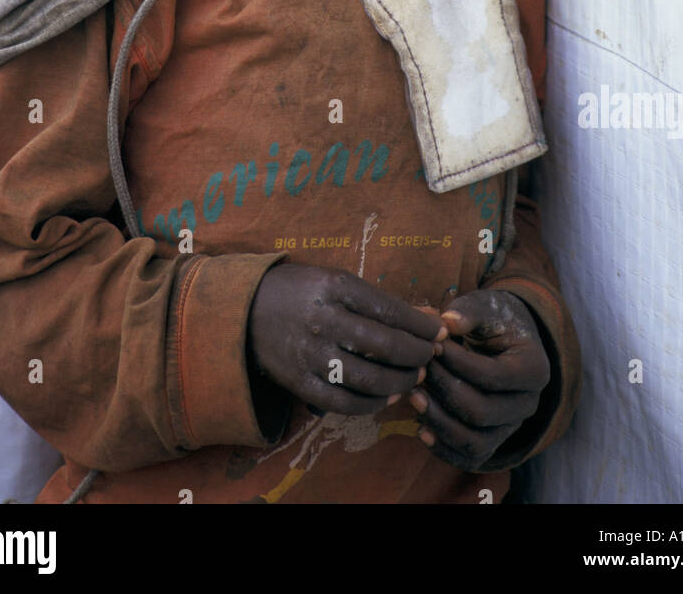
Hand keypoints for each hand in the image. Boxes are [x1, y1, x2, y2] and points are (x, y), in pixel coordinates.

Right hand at [248, 263, 446, 415]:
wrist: (244, 310)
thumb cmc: (301, 291)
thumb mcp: (335, 280)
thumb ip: (376, 300)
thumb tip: (425, 315)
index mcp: (335, 288)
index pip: (391, 312)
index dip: (421, 326)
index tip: (438, 331)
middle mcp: (324, 320)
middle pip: (385, 347)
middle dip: (417, 355)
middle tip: (431, 357)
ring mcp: (310, 354)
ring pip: (369, 378)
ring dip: (400, 382)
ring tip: (414, 378)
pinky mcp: (299, 382)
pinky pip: (343, 402)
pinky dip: (371, 403)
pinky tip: (385, 396)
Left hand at [408, 289, 549, 470]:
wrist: (502, 338)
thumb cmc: (492, 319)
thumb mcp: (484, 305)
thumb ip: (467, 312)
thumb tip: (446, 322)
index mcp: (534, 369)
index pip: (492, 376)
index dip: (458, 363)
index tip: (432, 345)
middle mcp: (528, 404)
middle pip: (482, 412)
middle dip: (444, 390)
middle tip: (418, 369)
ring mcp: (511, 426)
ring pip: (475, 442)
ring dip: (439, 422)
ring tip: (413, 396)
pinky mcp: (493, 440)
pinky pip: (469, 458)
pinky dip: (444, 448)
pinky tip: (420, 427)